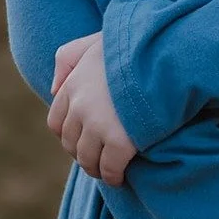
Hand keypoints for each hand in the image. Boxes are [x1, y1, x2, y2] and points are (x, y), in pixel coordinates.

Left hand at [46, 34, 137, 185]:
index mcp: (73, 85)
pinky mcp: (120, 141)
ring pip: (87, 160)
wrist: (165, 53)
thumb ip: (67, 58)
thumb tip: (54, 89)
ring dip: (96, 169)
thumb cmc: (134, 44)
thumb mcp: (94, 41)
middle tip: (98, 156)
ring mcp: (98, 125)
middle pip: (71, 144)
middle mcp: (80, 107)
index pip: (56, 122)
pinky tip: (120, 176)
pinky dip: (113, 176)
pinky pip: (110, 168)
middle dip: (82, 153)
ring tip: (108, 170)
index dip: (69, 134)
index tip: (83, 138)